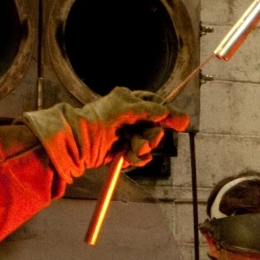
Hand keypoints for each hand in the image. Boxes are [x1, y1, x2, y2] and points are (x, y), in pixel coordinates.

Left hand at [22, 87, 190, 182]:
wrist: (79, 143)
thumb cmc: (97, 121)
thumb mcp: (125, 109)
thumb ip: (148, 109)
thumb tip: (166, 111)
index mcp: (129, 101)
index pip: (156, 104)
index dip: (168, 113)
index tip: (181, 123)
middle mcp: (130, 117)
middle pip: (155, 127)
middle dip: (151, 136)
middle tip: (143, 140)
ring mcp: (127, 135)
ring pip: (148, 143)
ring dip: (142, 148)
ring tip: (130, 149)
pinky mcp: (123, 151)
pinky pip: (140, 156)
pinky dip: (136, 158)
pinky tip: (127, 157)